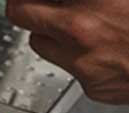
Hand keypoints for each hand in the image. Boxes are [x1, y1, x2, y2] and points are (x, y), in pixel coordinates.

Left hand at [6, 0, 128, 105]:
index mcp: (92, 7)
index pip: (27, 2)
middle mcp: (82, 35)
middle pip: (25, 19)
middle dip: (29, 7)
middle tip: (36, 2)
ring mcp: (86, 66)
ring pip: (43, 45)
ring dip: (50, 32)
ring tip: (74, 22)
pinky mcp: (95, 88)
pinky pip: (71, 68)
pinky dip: (79, 56)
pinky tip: (104, 45)